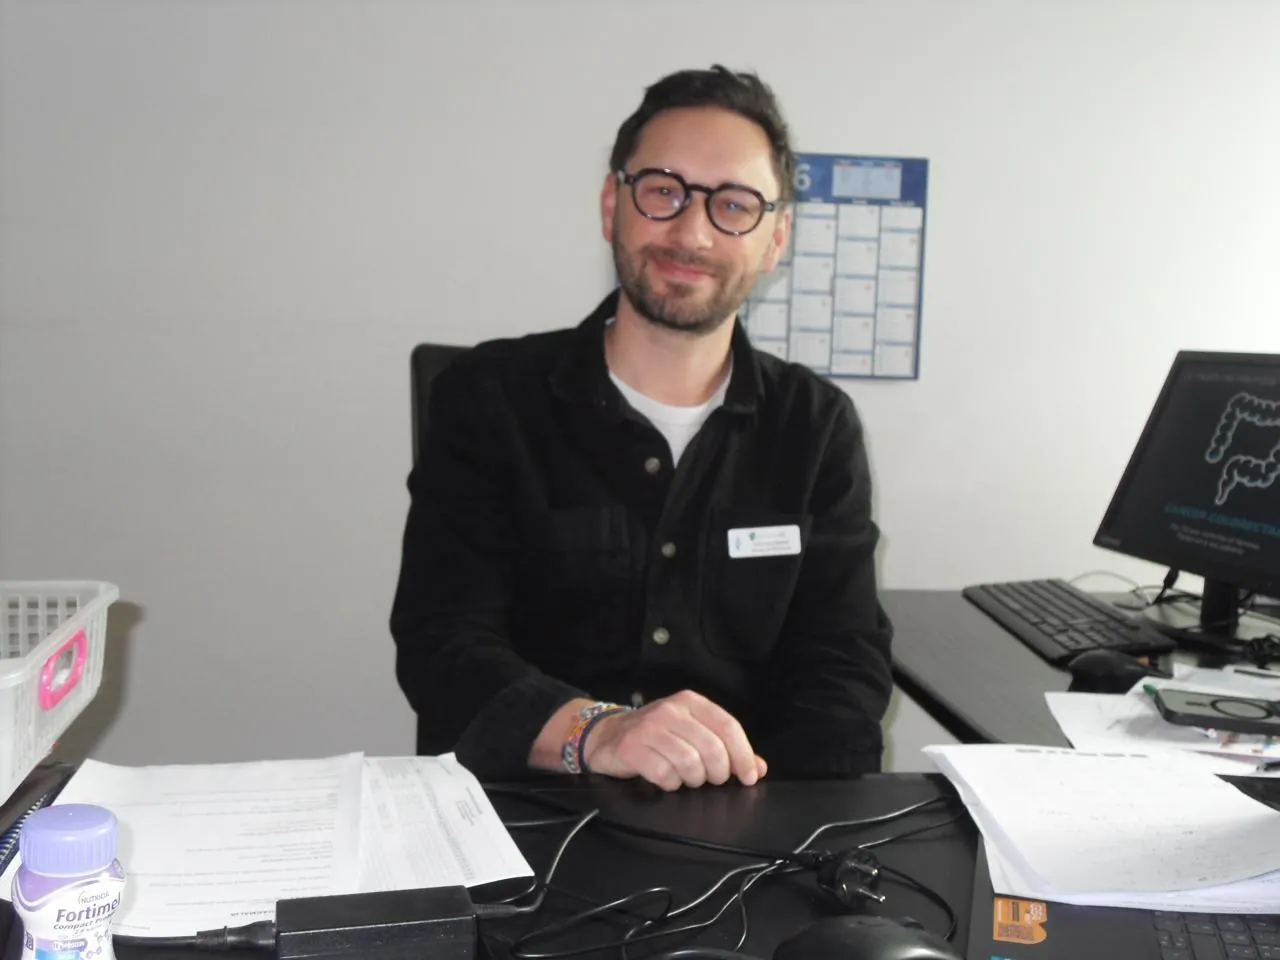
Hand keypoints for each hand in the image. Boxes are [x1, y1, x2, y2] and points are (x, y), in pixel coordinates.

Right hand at [582, 690, 766, 790]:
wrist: (606, 735)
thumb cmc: (656, 735)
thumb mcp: (691, 731)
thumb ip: (725, 747)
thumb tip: (758, 768)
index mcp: (690, 702)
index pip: (727, 726)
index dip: (743, 754)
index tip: (748, 776)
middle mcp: (670, 710)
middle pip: (712, 748)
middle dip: (718, 773)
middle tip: (712, 780)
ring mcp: (649, 728)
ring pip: (690, 763)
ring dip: (694, 780)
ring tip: (688, 779)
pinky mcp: (632, 749)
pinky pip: (665, 775)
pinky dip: (671, 784)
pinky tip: (667, 780)